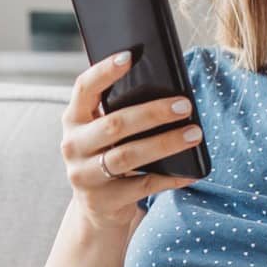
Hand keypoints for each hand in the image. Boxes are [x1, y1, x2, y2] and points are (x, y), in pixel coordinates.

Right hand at [63, 49, 202, 229]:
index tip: (130, 56)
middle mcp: (72, 145)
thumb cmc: (109, 156)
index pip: (84, 88)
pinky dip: (170, 178)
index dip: (104, 71)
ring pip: (128, 156)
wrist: (97, 210)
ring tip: (194, 134)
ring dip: (165, 144)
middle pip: (115, 124)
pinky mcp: (102, 201)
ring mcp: (84, 176)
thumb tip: (168, 91)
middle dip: (153, 113)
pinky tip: (190, 171)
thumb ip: (120, 112)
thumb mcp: (105, 134)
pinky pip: (142, 187)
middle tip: (185, 106)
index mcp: (73, 119)